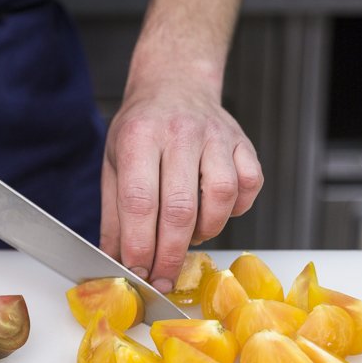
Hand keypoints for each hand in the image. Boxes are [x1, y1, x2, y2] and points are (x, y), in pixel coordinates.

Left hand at [99, 76, 262, 292]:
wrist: (175, 83)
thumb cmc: (140, 129)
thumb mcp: (113, 165)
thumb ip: (114, 216)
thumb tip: (114, 263)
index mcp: (139, 137)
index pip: (140, 202)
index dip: (139, 245)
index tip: (137, 271)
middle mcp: (179, 133)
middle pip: (180, 207)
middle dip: (169, 254)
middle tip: (162, 279)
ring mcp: (216, 136)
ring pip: (220, 198)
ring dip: (205, 231)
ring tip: (189, 237)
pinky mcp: (243, 143)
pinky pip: (248, 186)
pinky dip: (235, 210)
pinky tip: (215, 212)